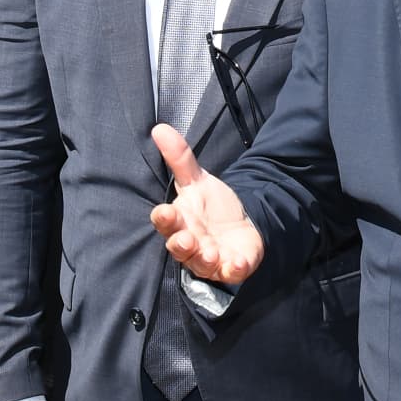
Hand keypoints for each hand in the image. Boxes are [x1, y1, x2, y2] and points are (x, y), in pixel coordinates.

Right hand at [145, 124, 261, 286]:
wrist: (241, 223)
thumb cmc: (211, 206)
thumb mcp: (198, 180)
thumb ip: (180, 158)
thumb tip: (159, 128)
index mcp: (180, 221)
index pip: (165, 222)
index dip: (164, 219)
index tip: (164, 212)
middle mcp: (191, 243)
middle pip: (179, 248)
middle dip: (181, 245)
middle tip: (186, 239)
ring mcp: (211, 257)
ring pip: (202, 264)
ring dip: (204, 259)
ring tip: (209, 252)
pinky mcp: (232, 266)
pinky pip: (230, 272)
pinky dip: (233, 269)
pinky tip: (237, 262)